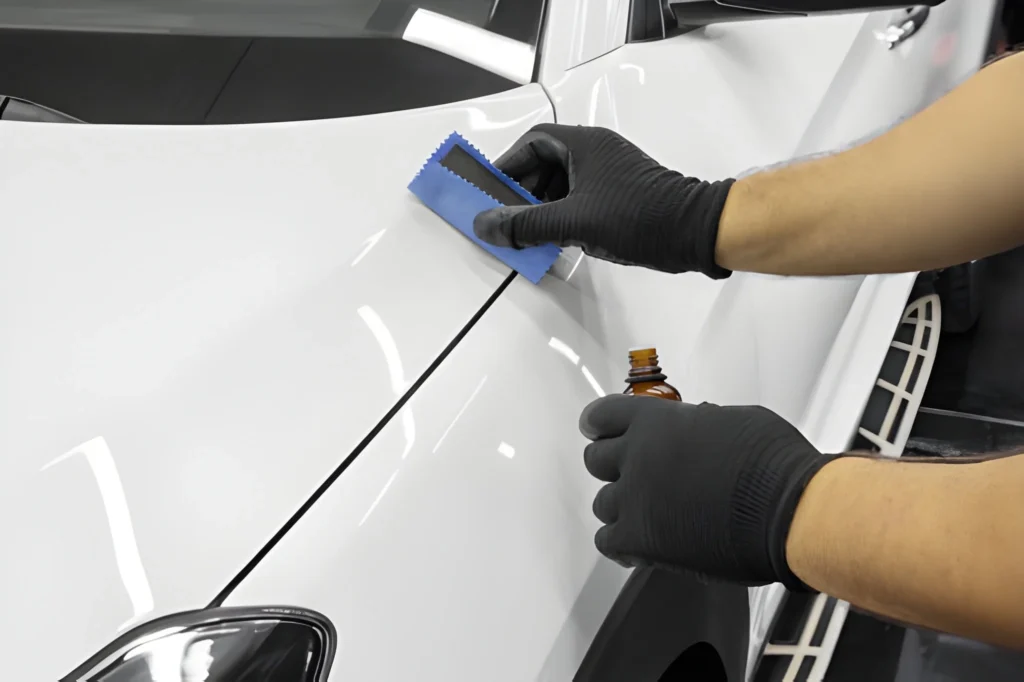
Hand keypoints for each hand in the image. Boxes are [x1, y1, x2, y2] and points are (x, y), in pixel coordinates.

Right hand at [472, 124, 734, 276]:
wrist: (693, 233)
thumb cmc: (640, 217)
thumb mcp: (572, 222)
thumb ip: (525, 224)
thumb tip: (486, 225)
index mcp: (585, 144)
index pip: (533, 143)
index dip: (507, 165)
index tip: (490, 190)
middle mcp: (597, 153)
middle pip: (545, 164)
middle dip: (522, 192)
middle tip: (505, 217)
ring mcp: (609, 174)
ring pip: (562, 185)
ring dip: (541, 207)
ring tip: (527, 233)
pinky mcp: (618, 196)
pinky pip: (578, 199)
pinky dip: (561, 216)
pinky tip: (553, 239)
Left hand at [579, 395, 836, 588]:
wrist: (788, 510)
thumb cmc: (774, 465)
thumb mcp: (735, 421)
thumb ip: (697, 425)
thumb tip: (696, 431)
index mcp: (656, 420)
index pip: (602, 416)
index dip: (599, 425)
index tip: (597, 429)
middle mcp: (638, 456)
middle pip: (596, 460)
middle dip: (614, 466)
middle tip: (634, 474)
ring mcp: (636, 498)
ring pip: (603, 503)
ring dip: (622, 506)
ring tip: (650, 512)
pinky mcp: (642, 540)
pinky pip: (609, 542)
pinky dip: (622, 544)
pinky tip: (641, 545)